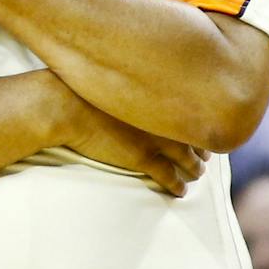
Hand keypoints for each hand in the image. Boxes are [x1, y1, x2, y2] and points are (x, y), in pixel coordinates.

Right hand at [53, 78, 207, 195]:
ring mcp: (157, 140)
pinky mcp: (144, 159)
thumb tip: (125, 77)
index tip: (202, 127)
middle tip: (206, 155)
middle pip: (196, 137)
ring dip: (195, 169)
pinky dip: (177, 186)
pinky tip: (180, 191)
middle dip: (202, 147)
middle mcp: (165, 117)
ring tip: (197, 174)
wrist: (63, 106)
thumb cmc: (78, 88)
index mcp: (160, 95)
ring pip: (189, 160)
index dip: (199, 122)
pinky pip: (170, 177)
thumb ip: (127, 81)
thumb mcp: (110, 77)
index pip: (192, 111)